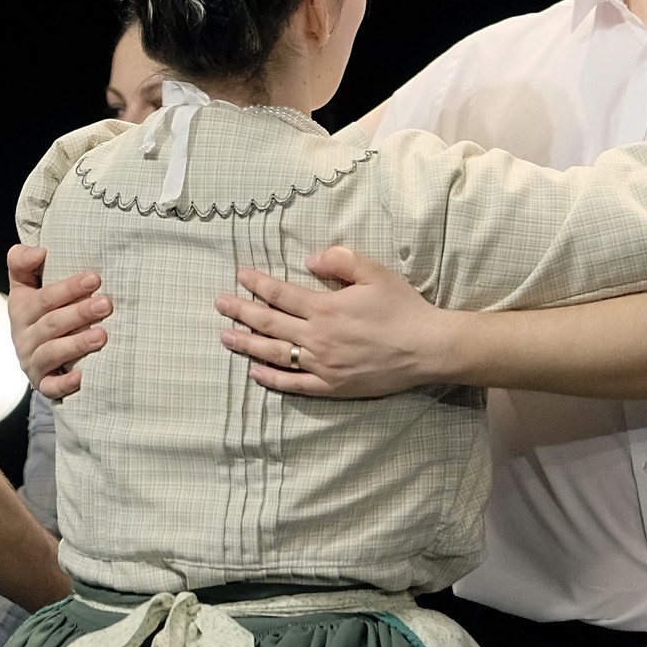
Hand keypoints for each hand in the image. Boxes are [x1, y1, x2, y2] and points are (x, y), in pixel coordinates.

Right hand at [6, 243, 111, 400]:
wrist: (38, 353)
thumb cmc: (43, 311)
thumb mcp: (27, 284)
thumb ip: (24, 261)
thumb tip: (39, 252)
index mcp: (21, 309)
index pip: (43, 298)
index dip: (67, 288)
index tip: (95, 278)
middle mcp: (23, 337)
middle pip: (52, 324)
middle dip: (80, 312)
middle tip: (106, 304)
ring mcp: (32, 362)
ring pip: (52, 353)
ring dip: (77, 344)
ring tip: (102, 335)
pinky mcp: (43, 384)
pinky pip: (51, 387)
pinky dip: (65, 383)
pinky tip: (83, 376)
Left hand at [215, 247, 456, 397]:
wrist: (427, 348)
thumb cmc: (403, 307)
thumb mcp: (375, 272)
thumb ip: (340, 260)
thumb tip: (309, 260)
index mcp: (325, 307)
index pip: (280, 294)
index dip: (258, 284)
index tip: (240, 276)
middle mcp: (317, 337)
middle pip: (269, 323)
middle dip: (241, 312)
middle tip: (219, 304)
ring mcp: (322, 365)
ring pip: (275, 354)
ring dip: (247, 344)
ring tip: (225, 337)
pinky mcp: (332, 386)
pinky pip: (294, 384)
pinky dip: (271, 379)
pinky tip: (254, 372)